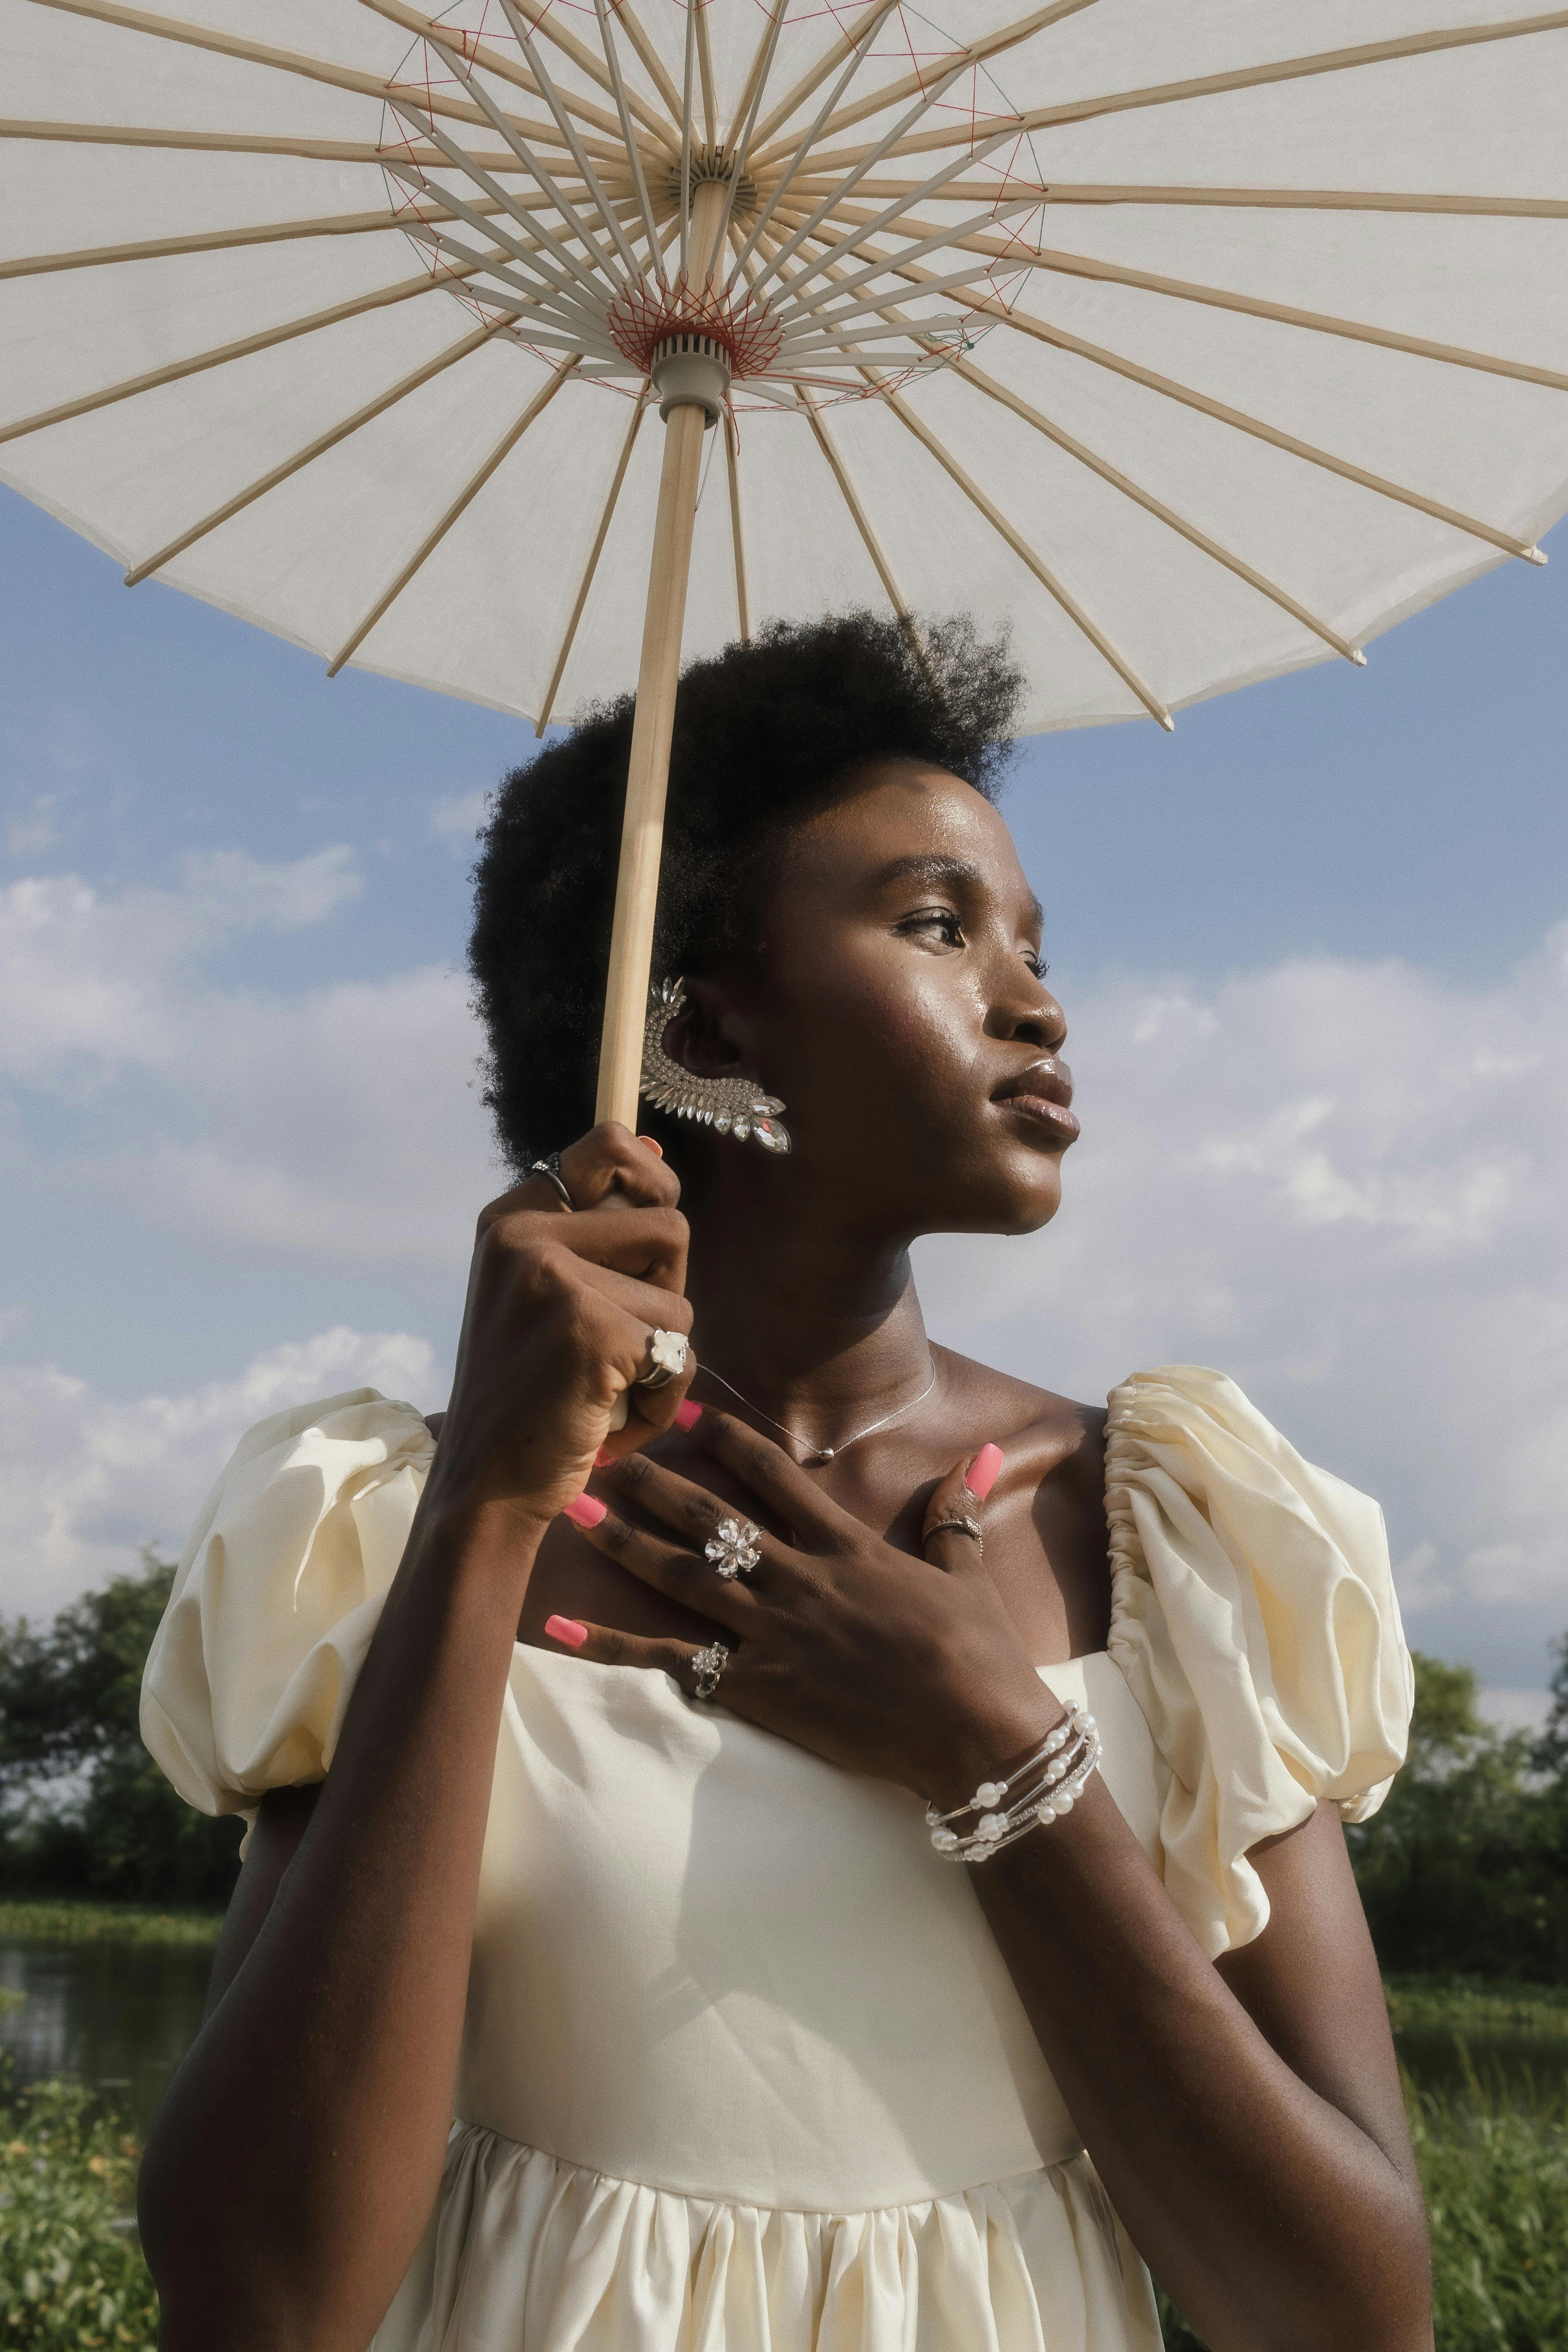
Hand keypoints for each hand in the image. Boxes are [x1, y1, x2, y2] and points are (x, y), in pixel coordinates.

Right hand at [425, 1124, 694, 1543]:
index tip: (649, 1226)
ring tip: (604, 1390)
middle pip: (670, 1226)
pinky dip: (660, 1401)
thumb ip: (594, 1229)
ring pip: (680, 1299)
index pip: (610, 1142)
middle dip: (666, 1291)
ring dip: (661, 1358)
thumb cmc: (526, 1396)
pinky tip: (607, 1422)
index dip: (654, 1177)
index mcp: (512, 1219)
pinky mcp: (589, 1330)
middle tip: (616, 1340)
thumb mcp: (544, 1296)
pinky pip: (678, 1354)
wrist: (485, 1488)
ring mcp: (554, 1279)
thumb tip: (655, 1142)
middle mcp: (525, 1236)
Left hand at [544, 1410, 1061, 1804]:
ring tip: (571, 1514)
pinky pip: (670, 1661)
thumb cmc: (979, 1654)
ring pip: (681, 1577)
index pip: (774, 1475)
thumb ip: (958, 1512)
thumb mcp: (967, 1574)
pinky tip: (561, 1629)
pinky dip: (611, 1645)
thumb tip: (987, 1453)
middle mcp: (799, 1579)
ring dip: (623, 1544)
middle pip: (711, 1521)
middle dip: (653, 1484)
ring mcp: (773, 1633)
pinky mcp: (757, 1687)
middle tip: (600, 1452)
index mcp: (846, 1547)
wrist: (975, 1731)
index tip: (682, 1411)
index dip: (725, 1439)